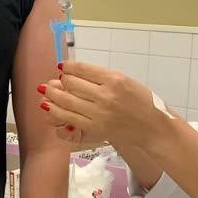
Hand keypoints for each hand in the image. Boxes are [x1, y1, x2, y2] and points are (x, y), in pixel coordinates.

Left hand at [39, 62, 165, 148]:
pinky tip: (48, 107)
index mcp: (114, 79)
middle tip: (56, 81)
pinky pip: (69, 119)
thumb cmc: (141, 101)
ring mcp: (98, 114)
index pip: (82, 69)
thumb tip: (74, 73)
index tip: (63, 67)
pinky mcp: (95, 129)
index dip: (68, 67)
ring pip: (66, 102)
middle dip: (60, 81)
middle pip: (71, 84)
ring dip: (52, 95)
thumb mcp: (125, 81)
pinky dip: (56, 112)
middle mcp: (104, 96)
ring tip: (45, 91)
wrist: (152, 127)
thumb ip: (101, 77)